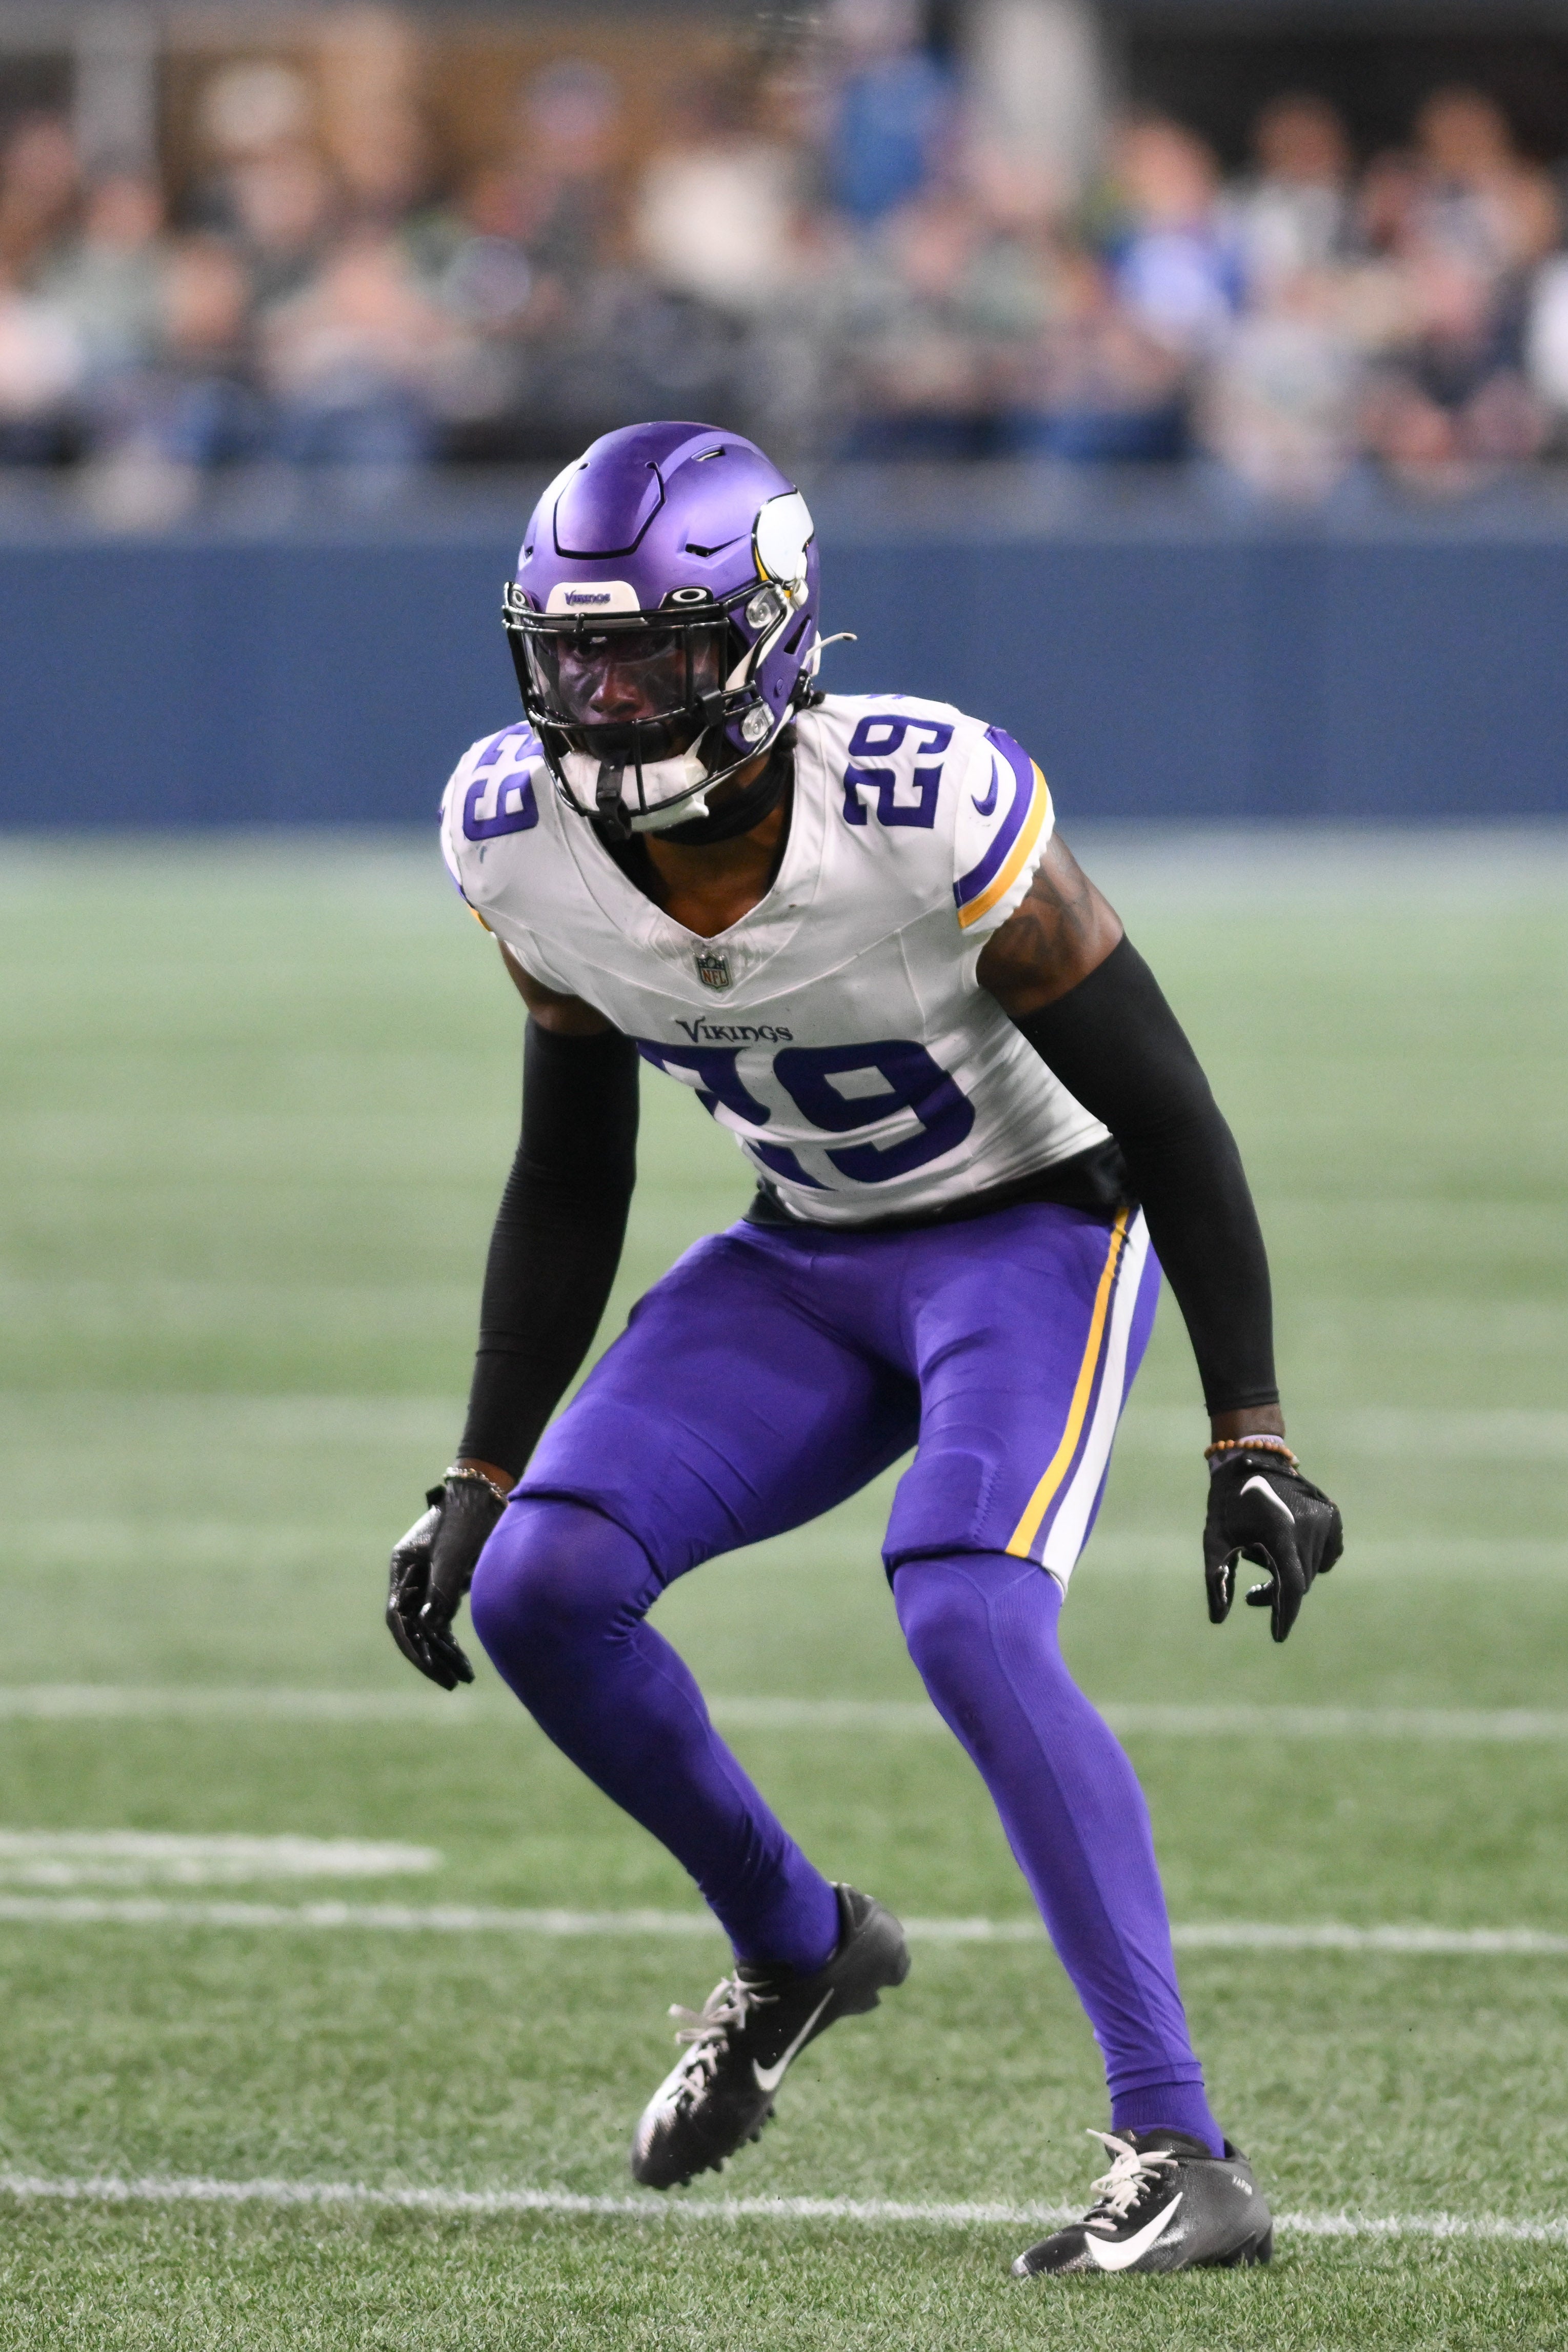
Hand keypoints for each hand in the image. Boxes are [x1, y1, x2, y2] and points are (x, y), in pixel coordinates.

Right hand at [386, 1476, 505, 1688]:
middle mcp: (411, 1578)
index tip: (428, 1665)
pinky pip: (443, 1620)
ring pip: (429, 1627)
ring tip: (462, 1679)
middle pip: (413, 1627)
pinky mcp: (446, 1585)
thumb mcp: (453, 1554)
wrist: (489, 1494)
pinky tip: (463, 1660)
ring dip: (444, 1653)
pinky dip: (452, 1640)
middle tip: (450, 1683)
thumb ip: (441, 1589)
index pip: (398, 1617)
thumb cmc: (469, 1518)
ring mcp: (427, 1582)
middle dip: (430, 1657)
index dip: (411, 1645)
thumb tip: (432, 1628)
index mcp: (402, 1567)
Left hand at [1203, 1450, 1342, 1642]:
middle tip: (1251, 1595)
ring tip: (1263, 1560)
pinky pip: (1328, 1554)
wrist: (1250, 1458)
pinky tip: (1288, 1549)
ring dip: (1291, 1575)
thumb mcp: (1214, 1539)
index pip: (1292, 1585)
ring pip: (1313, 1569)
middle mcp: (1308, 1525)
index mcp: (1279, 1531)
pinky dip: (1311, 1560)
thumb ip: (1217, 1578)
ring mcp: (1324, 1518)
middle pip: (1300, 1580)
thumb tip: (1219, 1619)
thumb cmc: (1227, 1502)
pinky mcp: (1332, 1514)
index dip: (1285, 1613)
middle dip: (1278, 1594)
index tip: (1278, 1636)